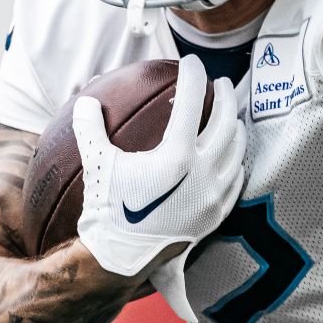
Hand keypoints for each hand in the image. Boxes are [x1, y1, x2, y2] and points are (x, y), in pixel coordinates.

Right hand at [74, 54, 244, 322]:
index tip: (191, 62)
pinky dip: (235, 158)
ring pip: (237, 147)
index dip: (193, 75)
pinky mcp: (218, 212)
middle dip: (225, 95)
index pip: (192, 100)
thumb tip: (85, 98)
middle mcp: (204, 171)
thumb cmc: (107, 210)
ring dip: (234, 125)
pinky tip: (229, 154)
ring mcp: (215, 193)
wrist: (121, 259)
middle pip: (226, 120)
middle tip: (219, 83)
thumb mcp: (95, 164)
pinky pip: (237, 177)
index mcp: (177, 154)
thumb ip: (90, 127)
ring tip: (228, 113)